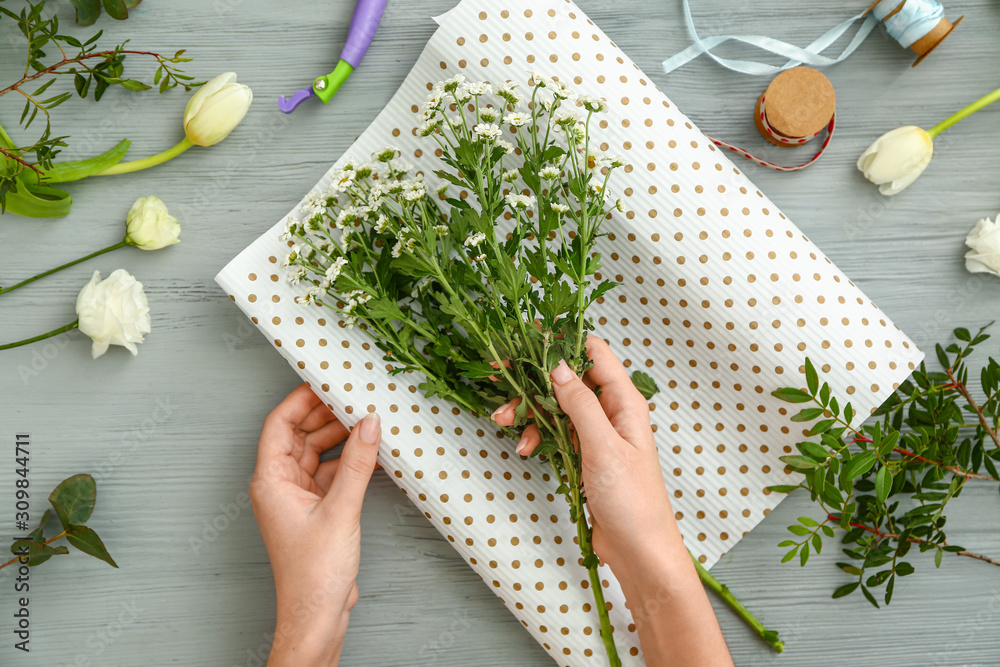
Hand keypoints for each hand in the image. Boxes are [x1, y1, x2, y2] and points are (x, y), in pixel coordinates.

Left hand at [249, 384, 381, 666]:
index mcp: (271, 480)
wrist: (318, 614)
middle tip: (354, 396)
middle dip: (326, 415)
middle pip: (300, 435)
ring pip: (318, 452)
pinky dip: (349, 460)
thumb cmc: (314, 572)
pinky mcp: (317, 509)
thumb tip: (368, 424)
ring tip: (367, 420)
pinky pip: (331, 472)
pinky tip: (370, 452)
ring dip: (341, 437)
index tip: (325, 381)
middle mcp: (280, 484)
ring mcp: (298, 497)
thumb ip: (357, 463)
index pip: (279, 424)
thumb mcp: (340, 509)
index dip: (301, 400)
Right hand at [492, 337, 732, 665]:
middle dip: (534, 378)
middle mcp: (612, 412)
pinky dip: (538, 435)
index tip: (528, 335)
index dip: (562, 340)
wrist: (639, 550)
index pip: (594, 353)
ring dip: (530, 410)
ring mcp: (598, 433)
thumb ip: (580, 404)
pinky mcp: (586, 454)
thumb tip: (559, 366)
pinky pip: (556, 432)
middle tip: (500, 375)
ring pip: (557, 406)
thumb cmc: (633, 500)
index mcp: (625, 402)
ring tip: (504, 421)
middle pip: (568, 378)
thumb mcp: (603, 447)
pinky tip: (526, 448)